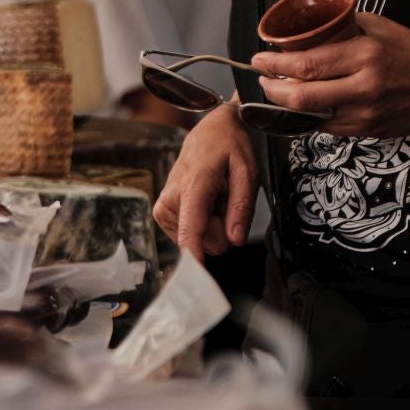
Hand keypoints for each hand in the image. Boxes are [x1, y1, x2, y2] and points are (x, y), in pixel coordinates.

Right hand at [153, 105, 255, 258]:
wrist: (208, 131)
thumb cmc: (229, 149)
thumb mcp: (247, 172)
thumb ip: (242, 207)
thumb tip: (234, 241)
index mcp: (194, 186)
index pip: (191, 229)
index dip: (195, 256)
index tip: (196, 277)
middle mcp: (171, 199)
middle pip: (205, 242)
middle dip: (221, 228)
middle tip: (225, 198)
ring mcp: (163, 207)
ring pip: (198, 241)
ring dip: (212, 223)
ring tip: (214, 196)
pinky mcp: (161, 213)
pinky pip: (190, 235)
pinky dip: (202, 222)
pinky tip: (204, 201)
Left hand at [251, 12, 409, 137]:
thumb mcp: (376, 27)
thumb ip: (340, 28)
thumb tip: (302, 28)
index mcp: (364, 56)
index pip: (307, 65)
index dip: (275, 65)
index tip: (258, 59)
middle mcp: (363, 88)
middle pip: (302, 97)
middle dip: (272, 89)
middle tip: (261, 78)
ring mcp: (365, 115)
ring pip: (310, 117)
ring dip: (285, 106)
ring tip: (275, 90)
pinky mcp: (368, 132)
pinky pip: (326, 128)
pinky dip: (307, 117)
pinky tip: (299, 106)